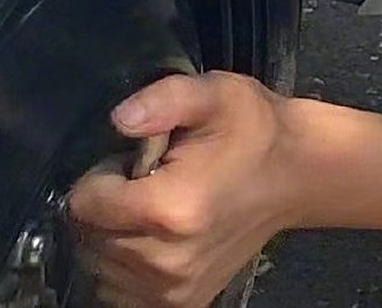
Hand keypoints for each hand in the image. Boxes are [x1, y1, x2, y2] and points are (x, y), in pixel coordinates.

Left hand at [67, 73, 297, 307]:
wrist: (296, 174)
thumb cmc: (252, 130)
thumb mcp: (213, 94)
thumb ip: (162, 99)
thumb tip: (118, 119)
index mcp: (170, 210)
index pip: (85, 204)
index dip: (101, 175)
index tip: (132, 162)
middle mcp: (167, 261)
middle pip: (89, 237)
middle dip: (106, 206)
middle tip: (145, 181)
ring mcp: (175, 290)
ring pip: (100, 265)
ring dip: (112, 236)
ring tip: (151, 207)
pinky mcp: (183, 303)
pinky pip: (120, 291)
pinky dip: (124, 264)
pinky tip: (153, 236)